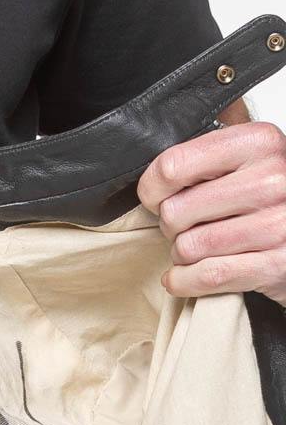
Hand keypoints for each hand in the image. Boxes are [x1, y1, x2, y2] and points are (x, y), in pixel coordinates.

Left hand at [138, 118, 285, 304]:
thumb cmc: (268, 196)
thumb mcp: (246, 160)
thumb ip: (202, 162)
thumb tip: (152, 187)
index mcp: (259, 143)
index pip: (174, 166)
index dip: (153, 188)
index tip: (156, 197)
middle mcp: (272, 180)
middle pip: (176, 211)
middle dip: (170, 226)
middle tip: (185, 227)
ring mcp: (277, 225)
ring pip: (188, 248)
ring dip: (181, 255)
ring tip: (195, 249)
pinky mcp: (274, 265)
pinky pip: (207, 276)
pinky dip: (184, 281)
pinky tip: (183, 276)